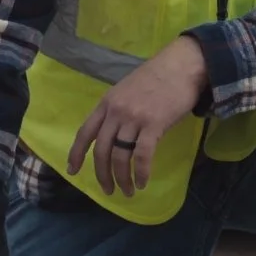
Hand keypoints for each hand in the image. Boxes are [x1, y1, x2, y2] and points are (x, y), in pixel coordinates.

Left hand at [67, 35, 210, 196]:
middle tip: (108, 190)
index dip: (76, 154)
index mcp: (107, 103)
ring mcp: (134, 118)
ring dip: (122, 178)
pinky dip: (142, 172)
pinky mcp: (154, 125)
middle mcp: (116, 112)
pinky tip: (144, 182)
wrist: (182, 65)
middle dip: (103, 175)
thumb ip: (117, 109)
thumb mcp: (127, 89)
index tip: (72, 171)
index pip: (85, 132)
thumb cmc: (157, 76)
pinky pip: (142, 155)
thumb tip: (114, 133)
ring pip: (120, 156)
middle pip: (101, 150)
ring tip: (128, 191)